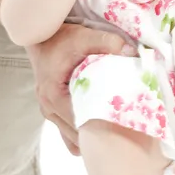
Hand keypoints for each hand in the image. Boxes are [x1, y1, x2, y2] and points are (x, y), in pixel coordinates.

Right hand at [26, 23, 136, 154]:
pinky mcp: (53, 112)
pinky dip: (84, 133)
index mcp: (54, 96)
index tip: (123, 124)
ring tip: (115, 129)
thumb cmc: (62, 38)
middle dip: (100, 136)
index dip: (102, 126)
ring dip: (92, 137)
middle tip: (125, 129)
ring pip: (73, 138)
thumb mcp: (85, 37)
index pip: (81, 123)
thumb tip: (132, 53)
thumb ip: (108, 42)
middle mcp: (49, 109)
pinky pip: (69, 133)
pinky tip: (101, 124)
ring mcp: (49, 113)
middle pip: (78, 136)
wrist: (42, 36)